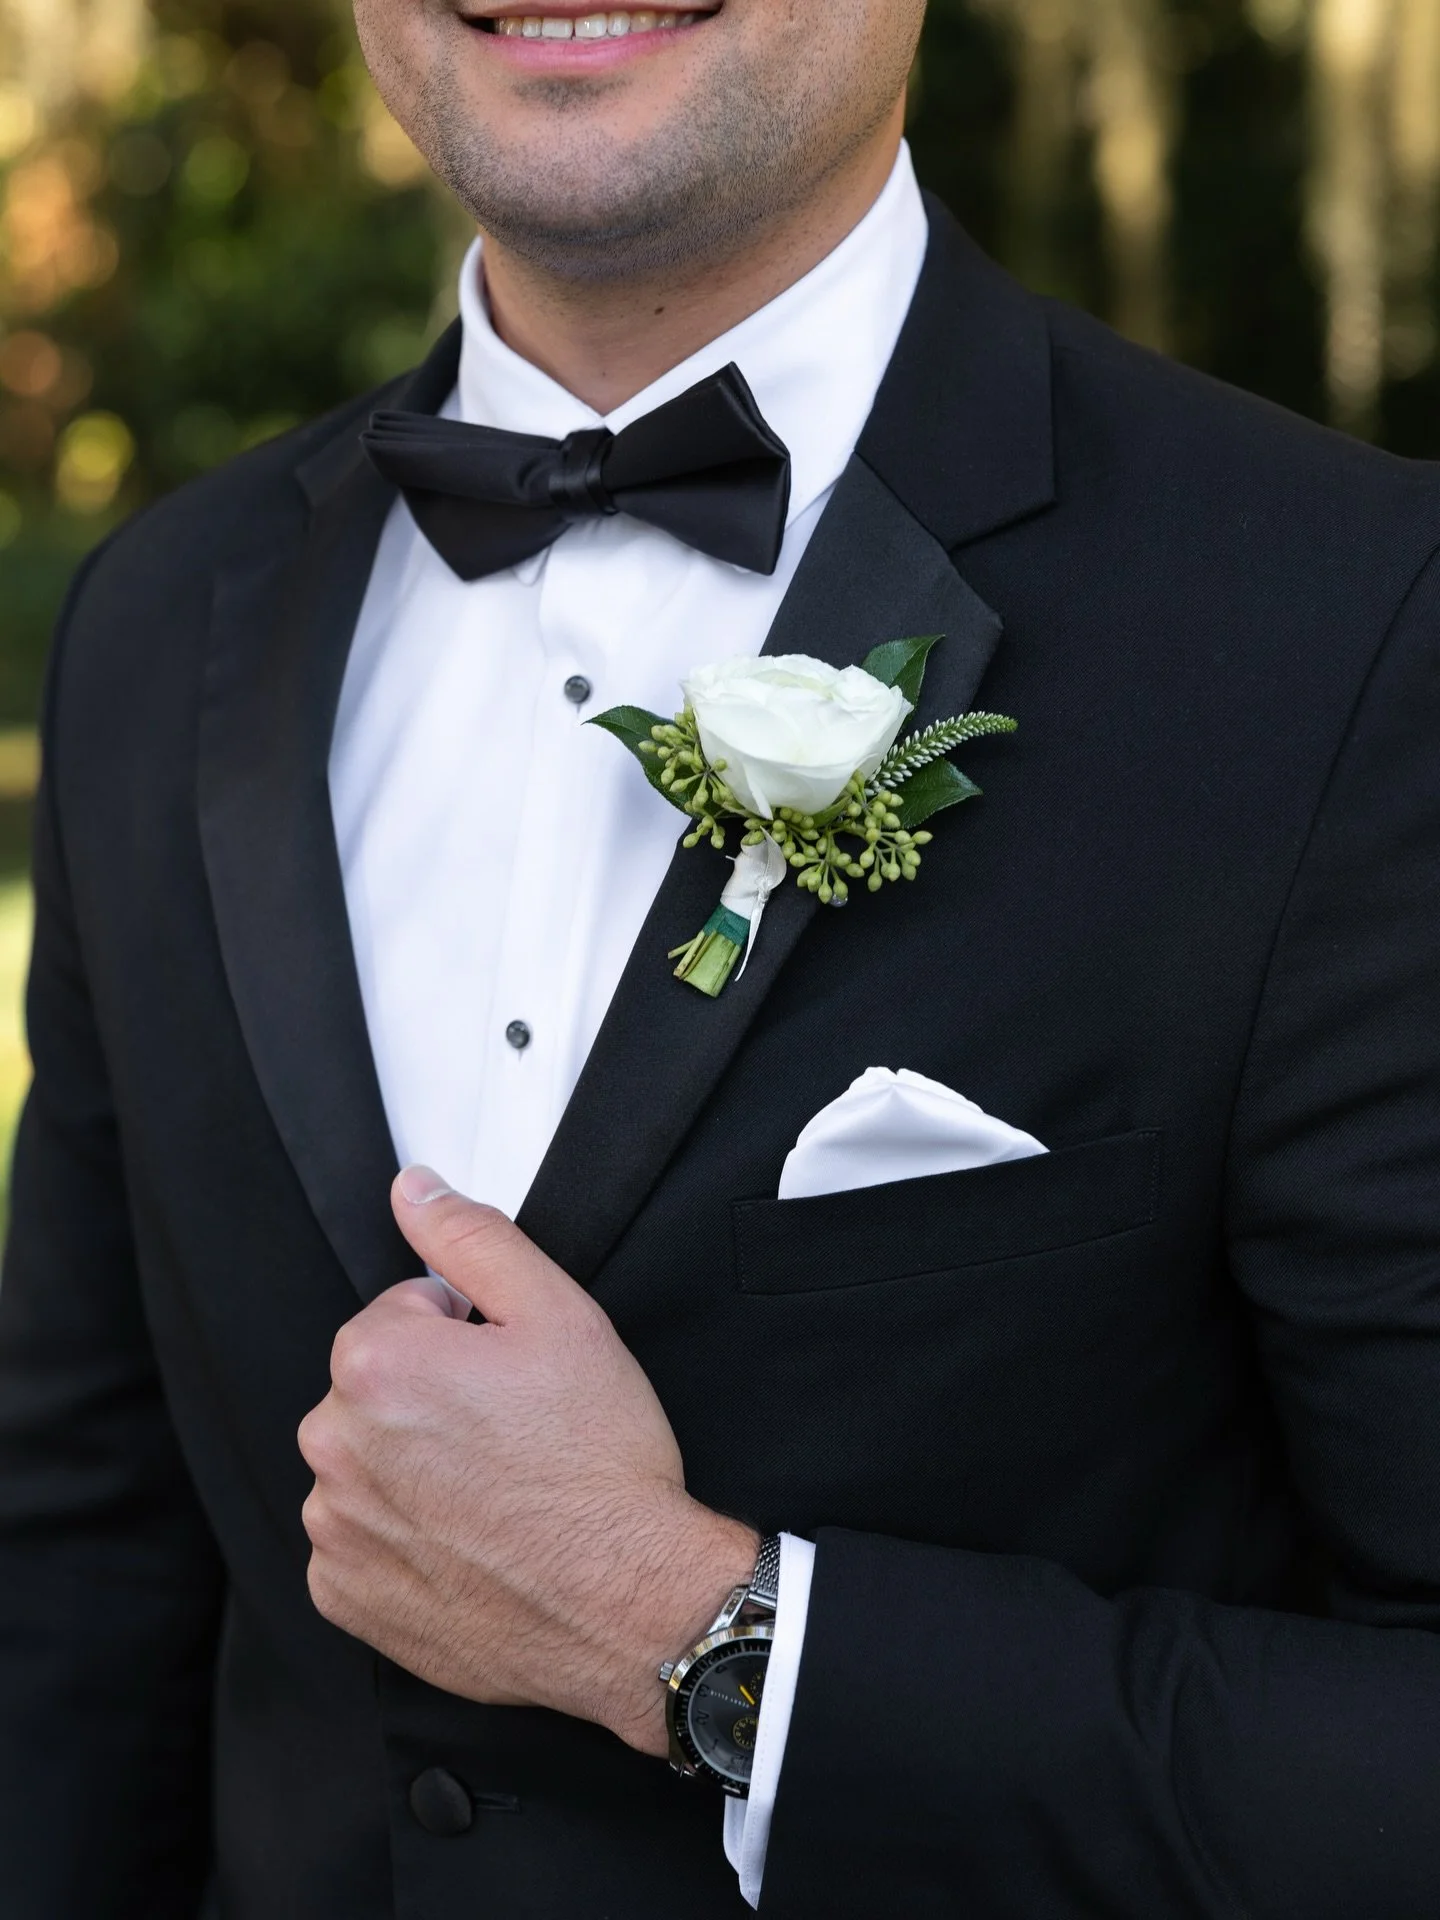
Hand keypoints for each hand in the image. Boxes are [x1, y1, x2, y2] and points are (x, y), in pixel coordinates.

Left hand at [298, 1168, 758, 1754]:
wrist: (629, 1603)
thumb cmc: (600, 1463)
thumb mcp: (560, 1315)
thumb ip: (473, 1239)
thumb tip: (413, 1190)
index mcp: (376, 1364)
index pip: (403, 1315)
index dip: (469, 1339)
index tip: (515, 1380)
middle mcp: (334, 1445)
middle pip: (377, 1389)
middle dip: (434, 1399)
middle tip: (514, 1435)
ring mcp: (335, 1529)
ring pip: (367, 1465)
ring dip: (415, 1469)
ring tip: (497, 1495)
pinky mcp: (344, 1597)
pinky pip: (359, 1544)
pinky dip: (403, 1541)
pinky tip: (470, 1544)